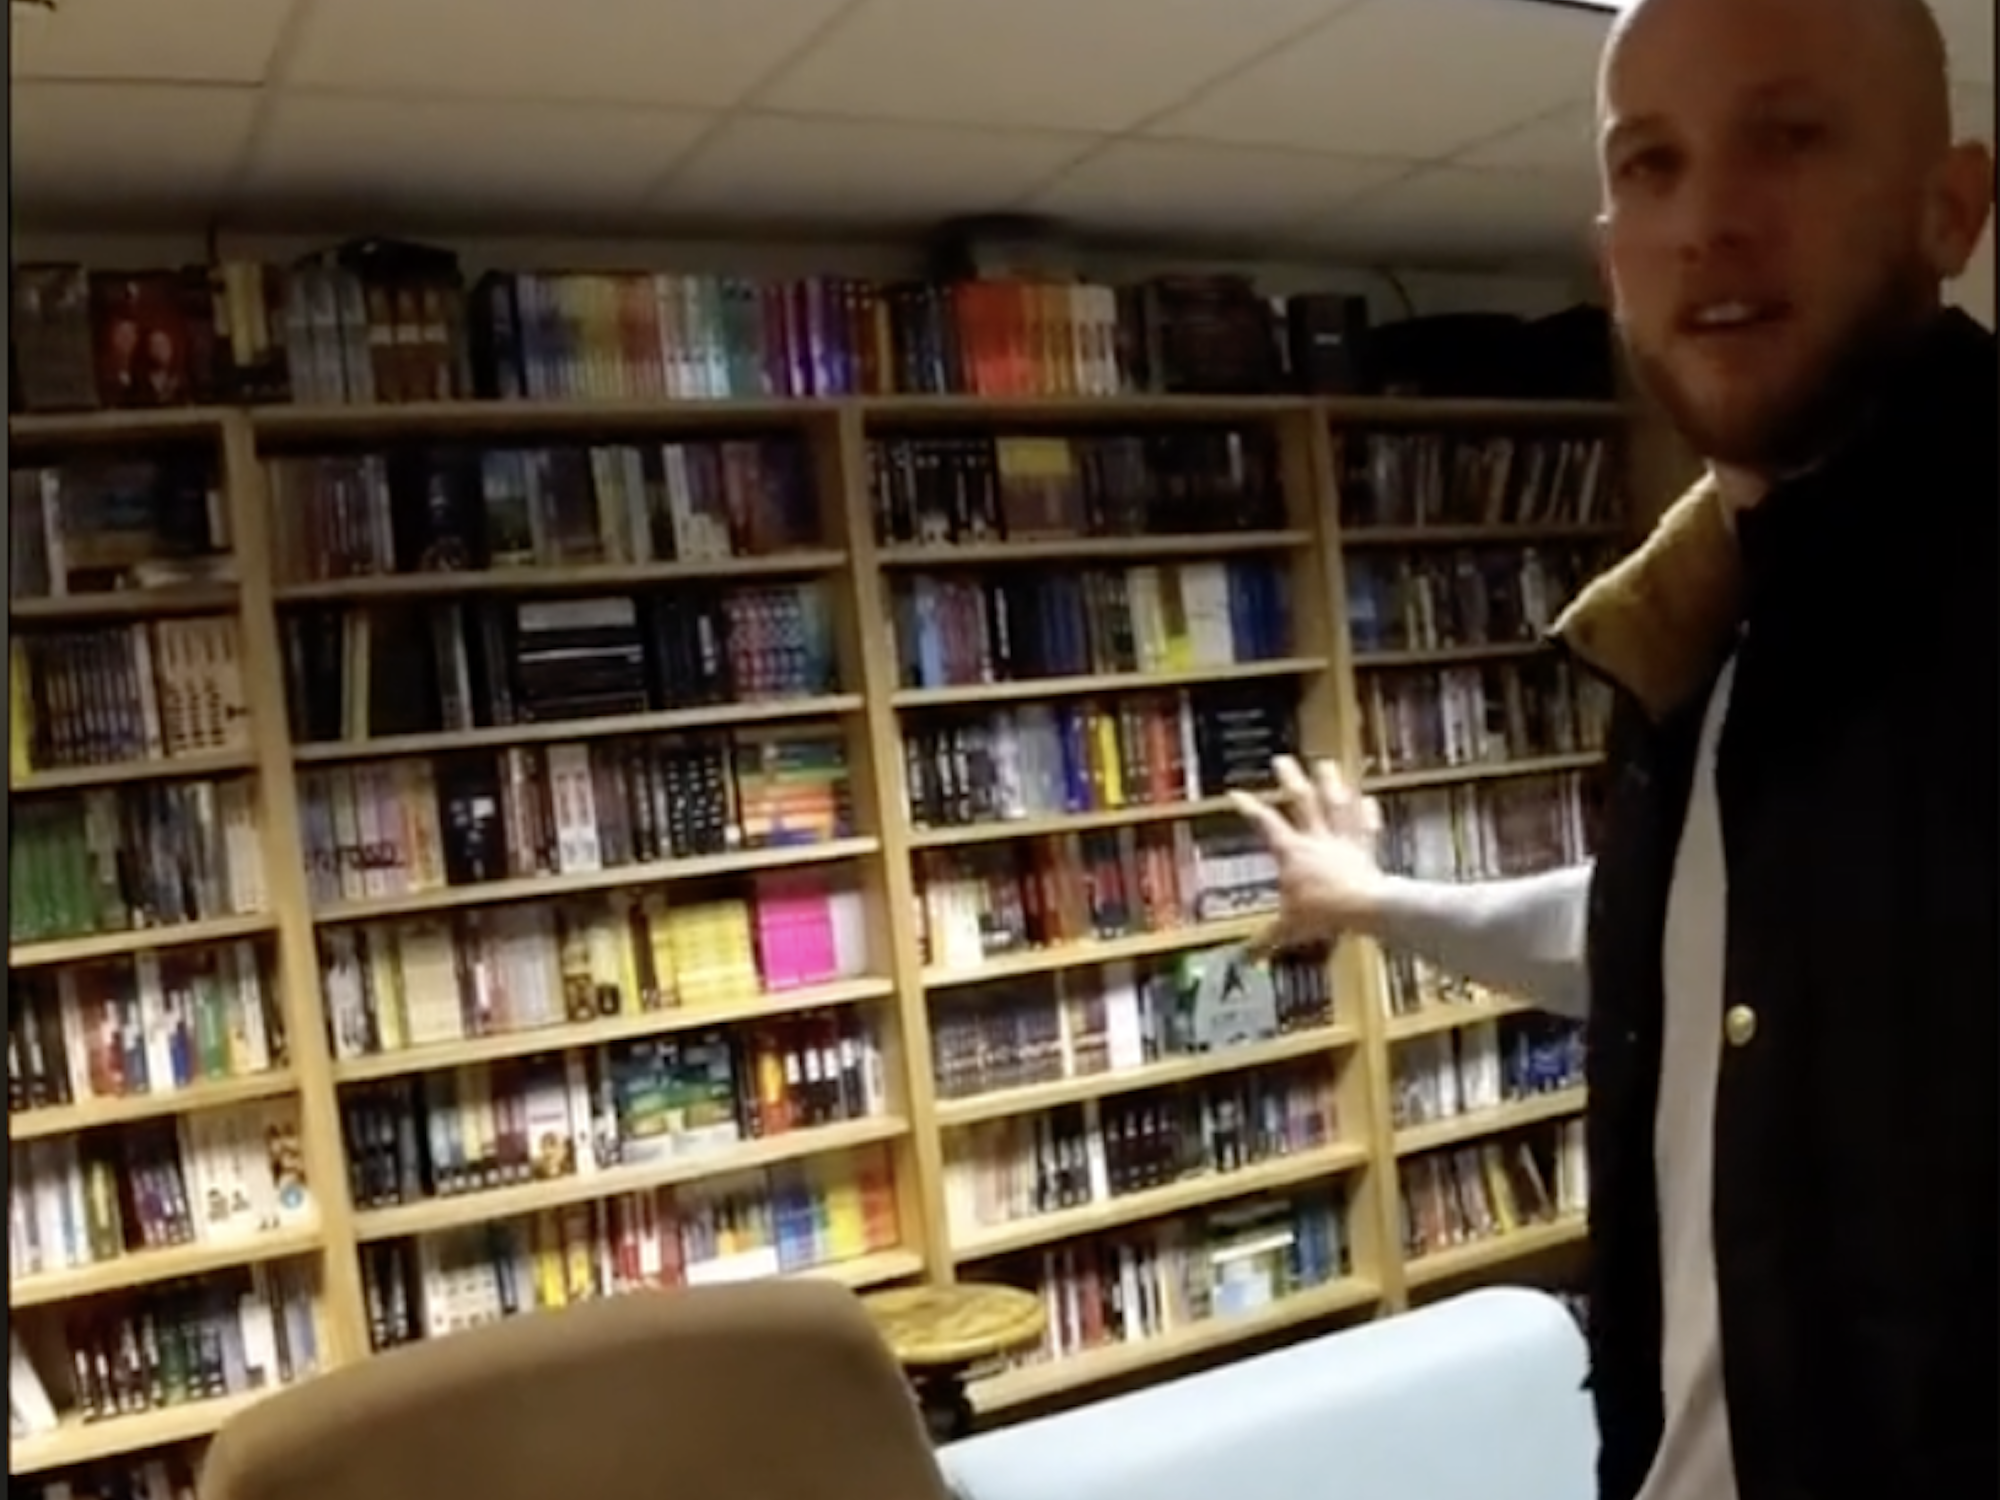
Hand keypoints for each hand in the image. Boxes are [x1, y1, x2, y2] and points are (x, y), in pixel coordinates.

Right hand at [1229, 755, 1387, 957]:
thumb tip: (1244, 959)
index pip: (1266, 824)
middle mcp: (1316, 839)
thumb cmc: (1323, 914)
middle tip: (1282, 760)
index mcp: (1292, 852)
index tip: (1236, 793)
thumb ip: (1266, 940)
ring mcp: (1342, 841)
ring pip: (1335, 804)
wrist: (1363, 908)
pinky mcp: (1365, 849)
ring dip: (1330, 783)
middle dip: (1291, 780)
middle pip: (1302, 802)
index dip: (1250, 808)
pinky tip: (1370, 799)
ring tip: (1326, 764)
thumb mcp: (1288, 929)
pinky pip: (1365, 827)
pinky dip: (1368, 813)